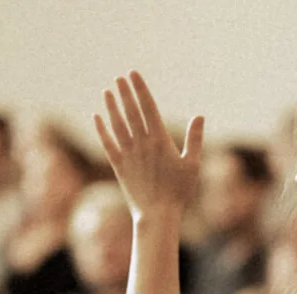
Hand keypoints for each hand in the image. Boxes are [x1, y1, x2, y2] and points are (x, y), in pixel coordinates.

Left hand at [93, 71, 204, 219]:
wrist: (157, 215)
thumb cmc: (179, 191)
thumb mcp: (192, 164)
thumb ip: (195, 139)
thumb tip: (200, 116)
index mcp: (160, 140)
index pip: (147, 107)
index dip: (140, 89)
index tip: (133, 74)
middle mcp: (141, 144)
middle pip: (131, 112)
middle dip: (125, 92)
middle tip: (120, 77)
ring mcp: (128, 155)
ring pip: (117, 125)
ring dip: (112, 107)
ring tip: (108, 91)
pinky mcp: (118, 166)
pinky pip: (108, 143)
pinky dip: (102, 129)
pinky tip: (97, 117)